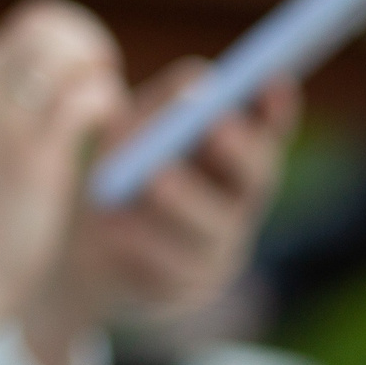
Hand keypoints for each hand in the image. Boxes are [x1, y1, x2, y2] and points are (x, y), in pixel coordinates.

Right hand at [0, 0, 123, 357]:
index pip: (27, 26)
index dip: (66, 43)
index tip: (79, 77)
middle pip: (49, 25)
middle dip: (88, 46)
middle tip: (102, 86)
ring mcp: (3, 122)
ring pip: (67, 51)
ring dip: (99, 71)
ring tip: (108, 110)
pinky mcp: (34, 157)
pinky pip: (84, 98)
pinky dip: (104, 103)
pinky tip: (108, 132)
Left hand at [23, 60, 295, 364]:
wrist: (88, 253)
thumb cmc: (121, 172)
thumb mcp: (133, 129)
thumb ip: (166, 103)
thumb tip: (198, 87)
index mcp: (235, 158)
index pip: (270, 130)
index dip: (277, 106)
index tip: (274, 75)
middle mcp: (238, 203)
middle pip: (256, 178)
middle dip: (239, 149)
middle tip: (217, 123)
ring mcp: (216, 250)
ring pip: (210, 226)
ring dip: (185, 199)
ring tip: (157, 175)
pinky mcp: (182, 289)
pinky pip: (168, 267)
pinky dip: (141, 243)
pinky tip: (118, 229)